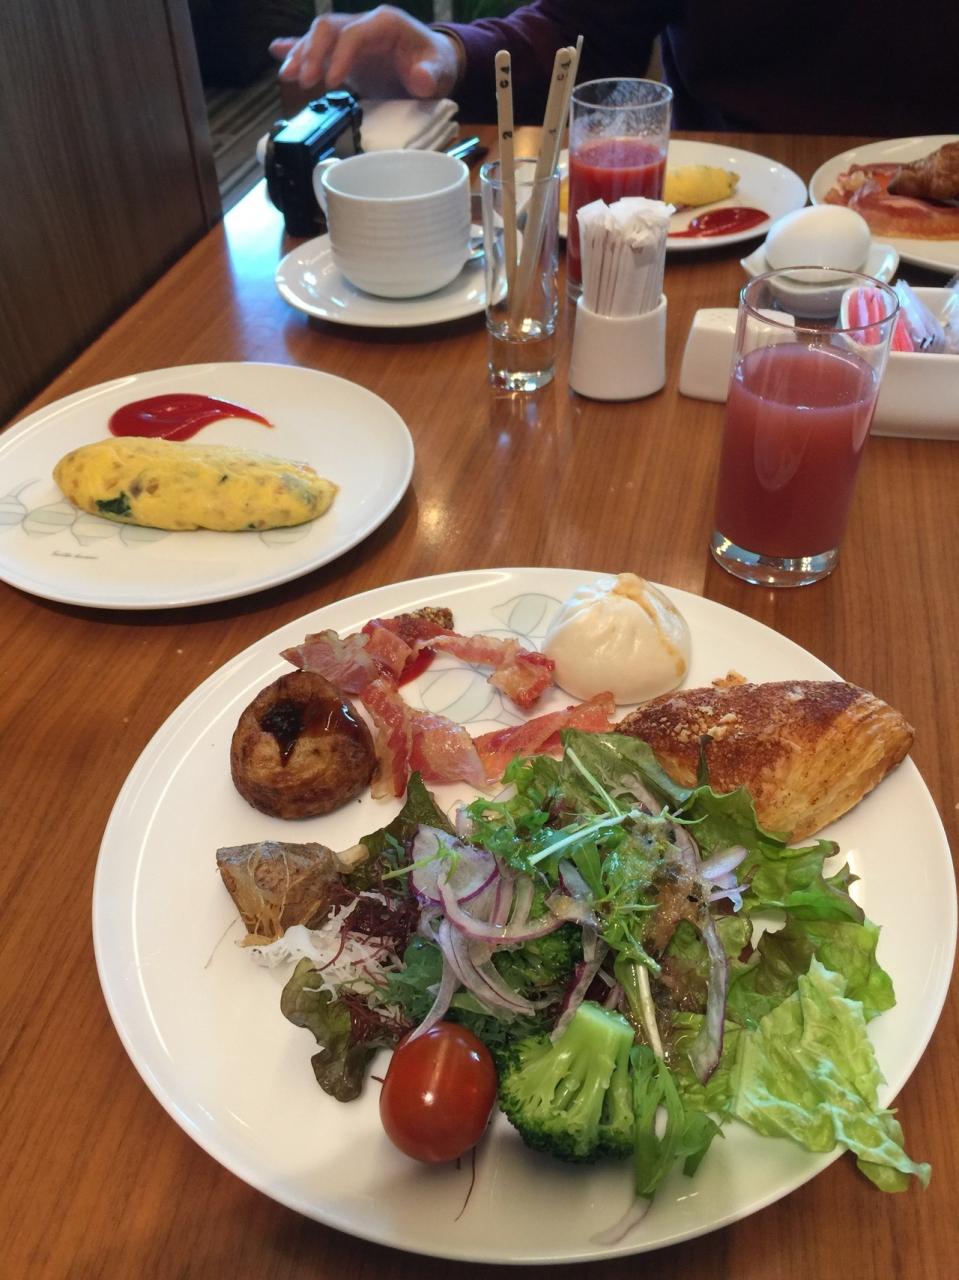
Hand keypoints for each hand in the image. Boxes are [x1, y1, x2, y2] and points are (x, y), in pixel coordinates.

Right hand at [269, 7, 460, 100]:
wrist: (433, 65)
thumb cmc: (435, 65)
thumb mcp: (440, 71)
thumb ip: (430, 75)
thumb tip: (420, 79)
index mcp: (385, 24)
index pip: (354, 33)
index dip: (340, 56)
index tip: (332, 82)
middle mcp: (363, 25)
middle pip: (328, 29)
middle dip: (312, 52)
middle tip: (303, 81)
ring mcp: (351, 38)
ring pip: (318, 37)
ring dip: (300, 55)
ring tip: (286, 77)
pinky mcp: (344, 54)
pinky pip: (317, 46)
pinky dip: (296, 48)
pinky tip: (276, 51)